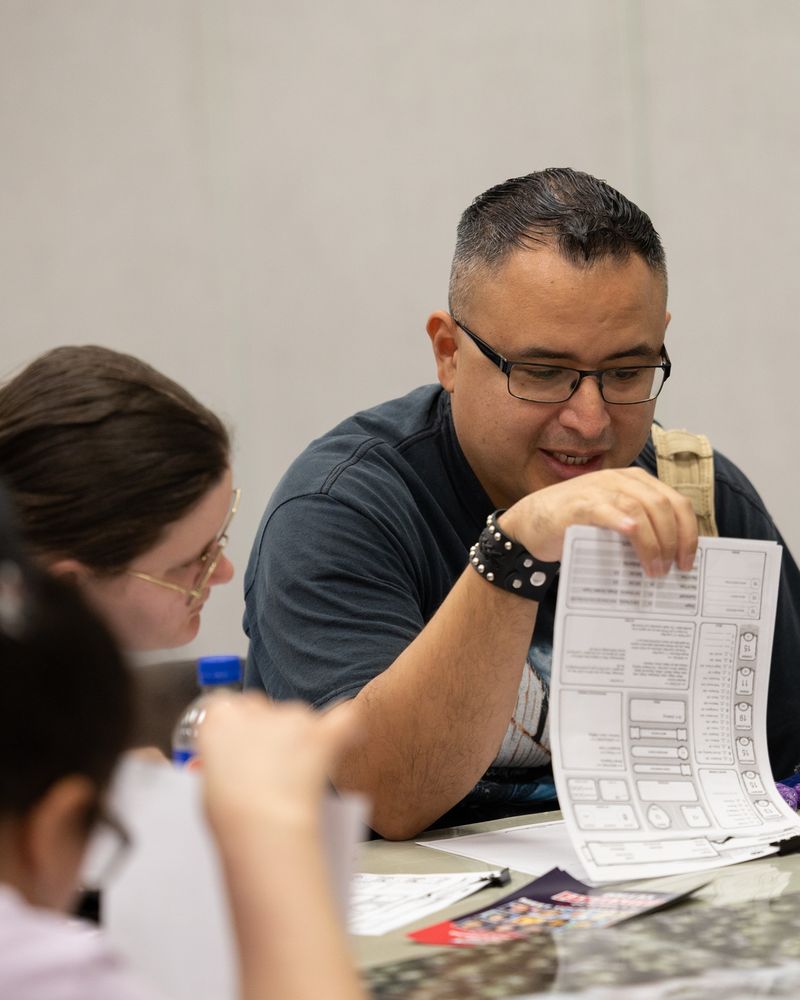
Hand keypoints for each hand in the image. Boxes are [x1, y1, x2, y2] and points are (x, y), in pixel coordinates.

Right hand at [197, 693, 359, 838]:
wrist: (261, 830)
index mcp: (221, 717)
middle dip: (268, 729)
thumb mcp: (211, 781)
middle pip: (264, 707)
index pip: (229, 705)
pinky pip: (345, 717)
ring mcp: (291, 717)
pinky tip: (350, 738)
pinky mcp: (321, 733)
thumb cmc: (232, 817)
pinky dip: (348, 729)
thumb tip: (240, 764)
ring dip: (301, 736)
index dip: (238, 726)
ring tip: (299, 775)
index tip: (242, 745)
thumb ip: (224, 758)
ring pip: (299, 716)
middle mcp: (256, 708)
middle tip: (270, 765)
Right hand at [500, 468, 697, 575]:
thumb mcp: (613, 521)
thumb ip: (639, 528)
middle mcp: (620, 480)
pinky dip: (624, 522)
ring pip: (641, 510)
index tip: (688, 561)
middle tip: (672, 569)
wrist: (529, 523)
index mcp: (635, 482)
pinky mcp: (579, 504)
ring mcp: (599, 489)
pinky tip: (632, 537)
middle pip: (664, 506)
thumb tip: (670, 558)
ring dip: (653, 542)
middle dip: (674, 540)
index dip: (689, 532)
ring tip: (654, 570)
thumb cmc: (573, 525)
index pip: (676, 502)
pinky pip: (608, 510)